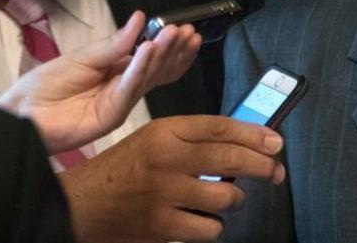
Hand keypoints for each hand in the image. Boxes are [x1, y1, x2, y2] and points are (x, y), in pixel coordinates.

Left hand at [0, 11, 199, 152]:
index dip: (168, 45)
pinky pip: (130, 89)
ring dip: (163, 55)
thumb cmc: (45, 86)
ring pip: (148, 78)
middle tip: (188, 30)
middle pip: (156, 69)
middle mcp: (124, 88)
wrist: (21, 114)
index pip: (151, 58)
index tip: (184, 28)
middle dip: (174, 49)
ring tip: (175, 33)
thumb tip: (140, 19)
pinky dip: (141, 69)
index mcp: (117, 72)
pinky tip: (150, 49)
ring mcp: (120, 103)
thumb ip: (113, 44)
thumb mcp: (82, 57)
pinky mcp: (111, 116)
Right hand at [59, 115, 285, 242]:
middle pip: (231, 159)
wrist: (79, 206)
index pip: (221, 127)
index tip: (277, 143)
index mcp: (165, 131)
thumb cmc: (124, 171)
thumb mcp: (155, 140)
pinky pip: (209, 229)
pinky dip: (213, 227)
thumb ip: (194, 139)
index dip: (255, 135)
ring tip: (226, 200)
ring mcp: (164, 194)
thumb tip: (247, 144)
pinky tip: (204, 221)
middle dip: (263, 167)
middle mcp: (166, 158)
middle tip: (276, 173)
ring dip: (234, 201)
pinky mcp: (161, 227)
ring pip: (226, 198)